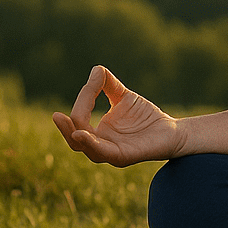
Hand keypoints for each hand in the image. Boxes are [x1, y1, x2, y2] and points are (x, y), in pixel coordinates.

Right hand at [51, 66, 184, 166]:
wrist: (172, 131)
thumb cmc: (146, 117)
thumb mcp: (123, 97)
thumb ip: (108, 84)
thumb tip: (95, 69)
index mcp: (97, 132)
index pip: (80, 118)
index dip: (84, 99)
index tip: (95, 79)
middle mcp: (101, 144)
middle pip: (75, 139)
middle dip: (64, 128)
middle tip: (55, 115)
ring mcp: (111, 153)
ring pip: (86, 149)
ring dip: (74, 137)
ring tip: (64, 123)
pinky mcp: (124, 157)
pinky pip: (103, 153)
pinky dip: (91, 144)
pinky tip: (82, 133)